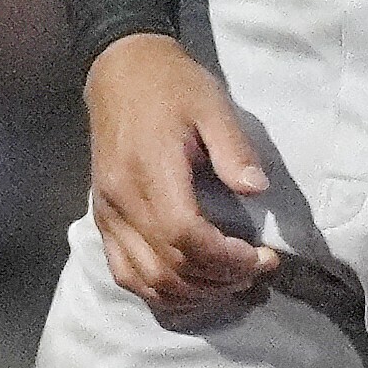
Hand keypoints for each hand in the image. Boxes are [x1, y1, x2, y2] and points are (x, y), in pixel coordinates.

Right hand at [84, 34, 282, 324]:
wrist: (120, 72)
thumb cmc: (172, 85)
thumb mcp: (212, 104)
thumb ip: (233, 149)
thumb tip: (256, 189)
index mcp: (148, 170)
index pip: (184, 235)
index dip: (226, 259)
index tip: (263, 257)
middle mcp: (121, 201)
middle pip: (167, 268)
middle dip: (218, 282)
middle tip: (257, 274)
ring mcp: (108, 215)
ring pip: (145, 281)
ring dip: (192, 295)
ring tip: (231, 285)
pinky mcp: (104, 221)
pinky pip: (126, 274)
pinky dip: (161, 293)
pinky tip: (193, 289)